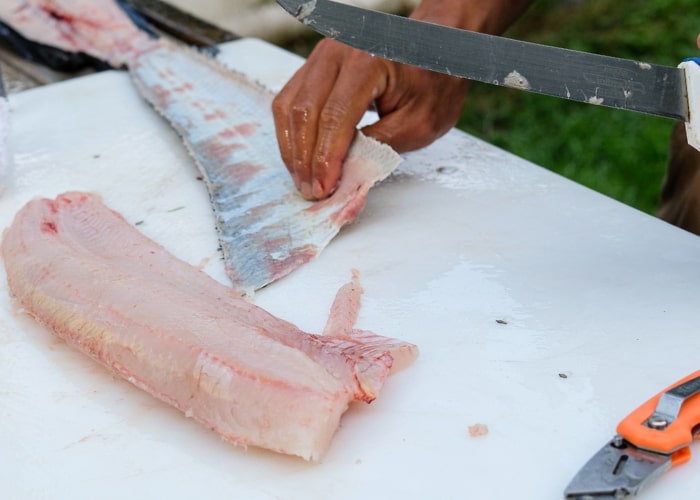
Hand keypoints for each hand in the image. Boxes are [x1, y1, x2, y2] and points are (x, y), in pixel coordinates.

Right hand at [272, 39, 468, 199]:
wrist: (433, 52)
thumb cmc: (432, 85)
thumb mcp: (418, 124)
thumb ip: (380, 147)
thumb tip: (344, 175)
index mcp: (368, 62)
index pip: (334, 117)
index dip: (326, 158)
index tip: (324, 188)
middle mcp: (338, 52)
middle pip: (305, 112)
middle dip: (305, 158)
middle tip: (310, 190)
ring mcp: (322, 56)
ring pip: (289, 106)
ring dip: (292, 149)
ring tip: (303, 180)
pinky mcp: (314, 66)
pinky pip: (289, 101)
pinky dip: (291, 134)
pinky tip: (300, 158)